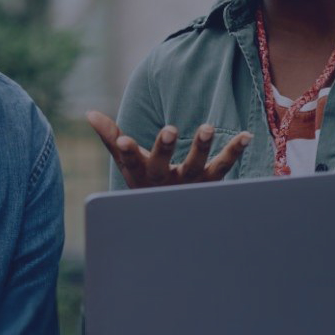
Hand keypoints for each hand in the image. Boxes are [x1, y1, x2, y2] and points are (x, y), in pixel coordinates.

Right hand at [87, 112, 251, 189]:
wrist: (173, 221)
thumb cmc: (147, 183)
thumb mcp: (127, 164)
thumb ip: (111, 138)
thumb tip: (89, 113)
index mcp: (140, 174)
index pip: (130, 162)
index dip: (126, 151)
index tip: (123, 140)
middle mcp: (164, 181)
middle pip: (162, 166)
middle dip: (165, 148)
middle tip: (170, 129)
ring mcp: (189, 183)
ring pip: (195, 167)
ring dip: (201, 148)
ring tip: (207, 127)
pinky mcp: (210, 182)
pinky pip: (224, 167)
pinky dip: (234, 152)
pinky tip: (246, 135)